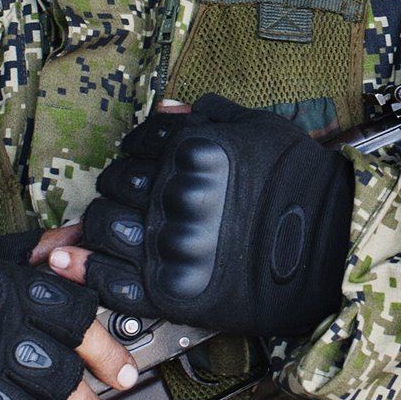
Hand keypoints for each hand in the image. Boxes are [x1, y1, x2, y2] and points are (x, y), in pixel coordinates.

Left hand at [63, 94, 355, 337]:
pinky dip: (86, 271)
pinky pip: (111, 282)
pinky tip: (70, 262)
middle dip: (118, 189)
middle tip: (132, 199)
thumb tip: (167, 108)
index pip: (136, 144)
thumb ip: (209, 114)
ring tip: (113, 227)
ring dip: (100, 225)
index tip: (144, 165)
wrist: (330, 249)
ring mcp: (171, 244)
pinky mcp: (172, 291)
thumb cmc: (301, 184)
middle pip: (114, 185)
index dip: (137, 154)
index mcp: (193, 151)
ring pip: (103, 228)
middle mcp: (177, 195)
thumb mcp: (261, 128)